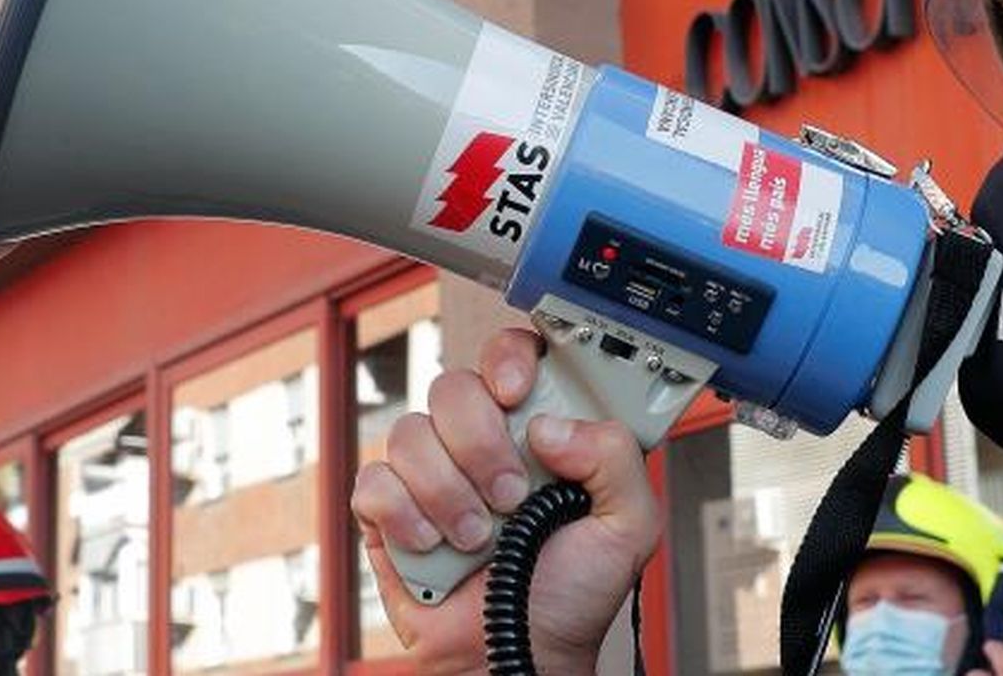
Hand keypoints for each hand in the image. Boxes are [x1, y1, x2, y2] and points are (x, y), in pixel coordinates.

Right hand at [351, 327, 662, 673]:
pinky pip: (374, 480)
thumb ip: (615, 458)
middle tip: (511, 494)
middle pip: (454, 387)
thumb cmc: (571, 592)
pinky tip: (435, 544)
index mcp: (539, 429)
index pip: (514, 357)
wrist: (519, 653)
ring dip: (449, 490)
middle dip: (481, 442)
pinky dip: (405, 514)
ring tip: (480, 536)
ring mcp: (433, 472)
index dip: (509, 359)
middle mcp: (482, 440)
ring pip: (411, 432)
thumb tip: (553, 425)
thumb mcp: (628, 524)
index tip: (517, 390)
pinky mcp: (390, 510)